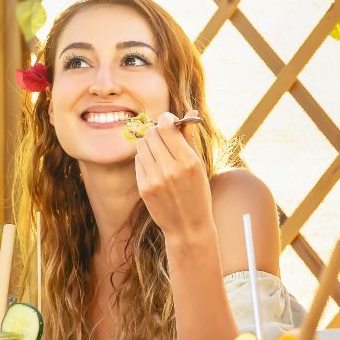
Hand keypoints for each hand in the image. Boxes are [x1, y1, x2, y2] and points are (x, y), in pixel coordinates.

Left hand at [135, 110, 213, 240]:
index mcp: (189, 162)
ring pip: (142, 145)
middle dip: (157, 130)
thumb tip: (189, 113)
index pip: (167, 128)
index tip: (169, 120)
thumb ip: (190, 138)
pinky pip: (138, 160)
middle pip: (152, 134)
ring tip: (160, 150)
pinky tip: (155, 165)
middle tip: (164, 134)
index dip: (166, 119)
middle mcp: (170, 169)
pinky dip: (145, 158)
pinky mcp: (143, 187)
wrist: (188, 226)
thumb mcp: (200, 165)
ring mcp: (154, 179)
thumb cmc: (198, 193)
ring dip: (149, 142)